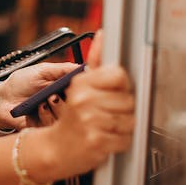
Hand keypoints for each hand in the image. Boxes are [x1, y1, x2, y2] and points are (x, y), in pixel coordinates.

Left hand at [0, 60, 78, 132]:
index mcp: (66, 91)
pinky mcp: (46, 130)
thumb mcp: (42, 70)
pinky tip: (36, 109)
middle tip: (56, 94)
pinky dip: (45, 115)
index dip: (85, 90)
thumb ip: (62, 69)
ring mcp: (55, 119)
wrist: (2, 99)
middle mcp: (64, 106)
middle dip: (70, 99)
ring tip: (44, 100)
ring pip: (68, 118)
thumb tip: (83, 68)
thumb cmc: (21, 83)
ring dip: (55, 106)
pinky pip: (53, 126)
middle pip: (81, 108)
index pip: (85, 93)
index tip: (81, 85)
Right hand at [23, 35, 135, 181]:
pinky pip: (125, 139)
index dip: (121, 87)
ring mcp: (90, 121)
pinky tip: (106, 139)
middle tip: (108, 115)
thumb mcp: (79, 86)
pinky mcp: (97, 141)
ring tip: (106, 128)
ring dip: (123, 128)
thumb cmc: (71, 118)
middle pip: (129, 100)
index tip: (113, 94)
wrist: (55, 149)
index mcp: (81, 83)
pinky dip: (120, 142)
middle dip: (124, 110)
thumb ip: (95, 60)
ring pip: (130, 121)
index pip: (119, 75)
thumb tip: (104, 34)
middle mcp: (84, 100)